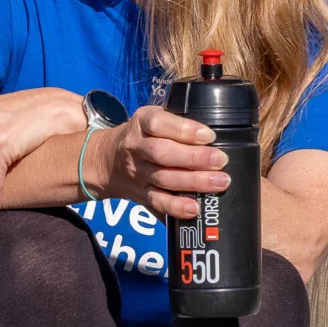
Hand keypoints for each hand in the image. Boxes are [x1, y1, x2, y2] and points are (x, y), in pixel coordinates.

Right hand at [95, 105, 227, 219]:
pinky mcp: (140, 193)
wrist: (106, 160)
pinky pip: (157, 201)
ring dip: (193, 182)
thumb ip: (177, 123)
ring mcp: (138, 172)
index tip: (209, 135)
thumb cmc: (142, 136)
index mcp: (141, 123)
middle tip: (220, 160)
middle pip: (162, 153)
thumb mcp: (152, 119)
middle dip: (194, 158)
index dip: (184, 130)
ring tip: (219, 182)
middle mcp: (136, 147)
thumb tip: (214, 132)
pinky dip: (176, 206)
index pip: (159, 123)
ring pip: (163, 178)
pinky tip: (194, 207)